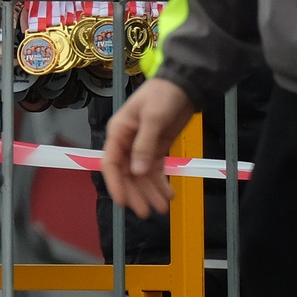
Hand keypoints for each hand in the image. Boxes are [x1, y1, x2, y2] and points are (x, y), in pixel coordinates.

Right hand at [101, 76, 198, 218]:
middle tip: (148, 212)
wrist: (185, 84)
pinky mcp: (157, 148)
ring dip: (151, 191)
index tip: (123, 202)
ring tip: (163, 207)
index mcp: (119, 132)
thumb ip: (145, 145)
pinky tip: (169, 194)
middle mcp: (127, 142)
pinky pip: (155, 169)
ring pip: (142, 175)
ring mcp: (142, 146)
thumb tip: (137, 172)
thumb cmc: (163, 95)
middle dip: (137, 193)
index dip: (116, 184)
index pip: (111, 163)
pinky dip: (161, 182)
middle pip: (127, 173)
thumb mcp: (154, 118)